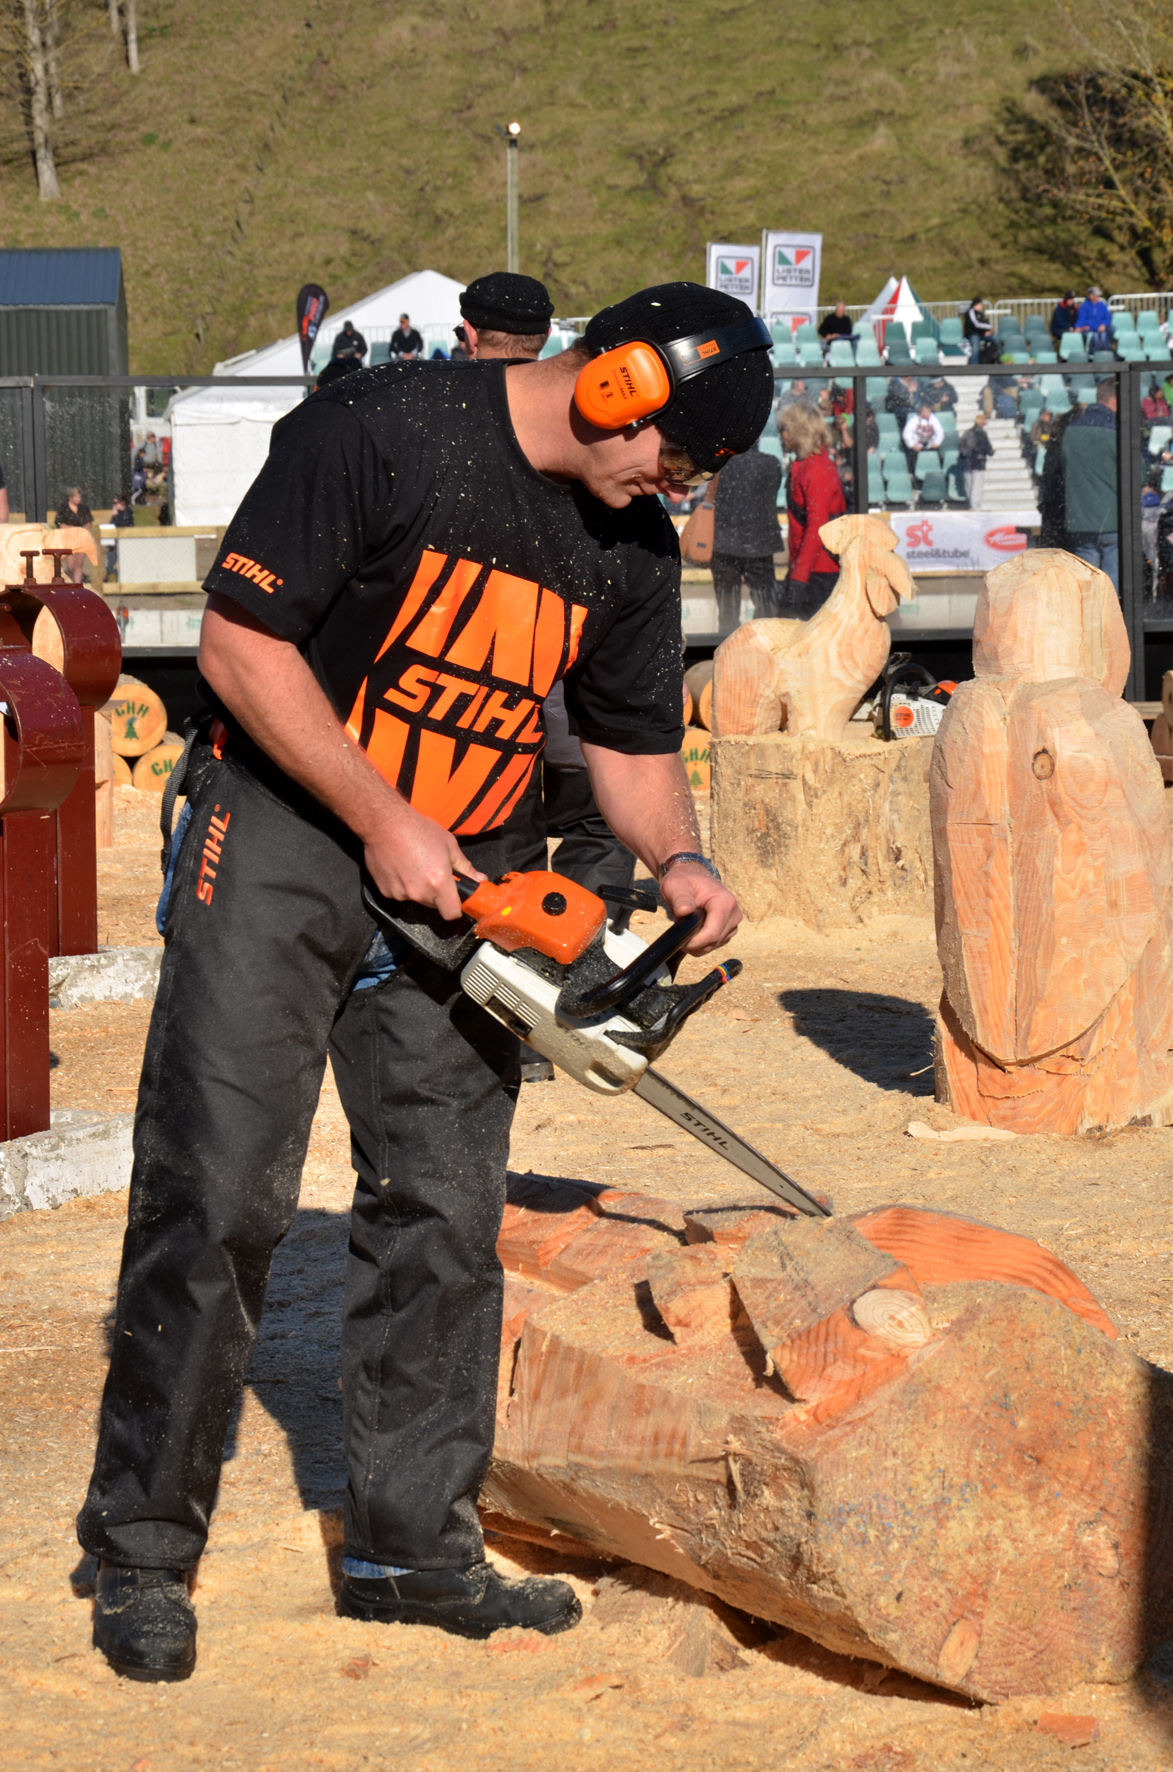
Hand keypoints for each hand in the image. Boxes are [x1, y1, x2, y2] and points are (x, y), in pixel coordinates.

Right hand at [362, 802, 482, 921]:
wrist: (385, 823)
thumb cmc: (419, 830)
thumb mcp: (449, 845)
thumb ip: (465, 867)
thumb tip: (480, 879)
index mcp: (439, 883)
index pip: (451, 913)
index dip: (456, 909)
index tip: (456, 900)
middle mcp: (419, 893)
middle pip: (434, 905)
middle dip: (438, 894)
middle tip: (434, 873)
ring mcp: (401, 894)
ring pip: (417, 899)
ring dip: (420, 889)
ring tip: (415, 867)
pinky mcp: (385, 892)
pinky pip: (400, 894)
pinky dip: (403, 886)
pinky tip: (401, 868)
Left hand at [660, 863, 740, 954]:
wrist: (691, 877)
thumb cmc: (683, 881)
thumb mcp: (676, 886)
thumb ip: (680, 899)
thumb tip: (684, 911)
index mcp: (724, 902)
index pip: (713, 933)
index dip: (695, 942)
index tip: (680, 941)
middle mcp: (734, 913)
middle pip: (714, 941)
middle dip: (694, 943)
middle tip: (678, 932)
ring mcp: (733, 923)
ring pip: (713, 945)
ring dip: (697, 944)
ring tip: (685, 927)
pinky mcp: (729, 930)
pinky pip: (714, 945)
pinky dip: (701, 943)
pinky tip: (692, 931)